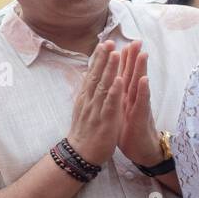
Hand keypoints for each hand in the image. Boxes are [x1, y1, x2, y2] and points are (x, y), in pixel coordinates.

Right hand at [66, 41, 127, 166]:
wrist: (80, 155)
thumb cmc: (85, 133)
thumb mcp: (83, 109)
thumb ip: (87, 93)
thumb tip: (87, 76)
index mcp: (86, 98)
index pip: (92, 75)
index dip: (98, 59)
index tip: (103, 44)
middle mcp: (89, 101)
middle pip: (96, 76)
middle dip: (103, 59)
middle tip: (109, 41)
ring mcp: (96, 110)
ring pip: (103, 86)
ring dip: (109, 69)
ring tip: (115, 54)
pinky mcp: (104, 121)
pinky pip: (110, 104)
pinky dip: (114, 91)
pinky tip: (118, 80)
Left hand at [117, 47, 160, 166]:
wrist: (141, 150)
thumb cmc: (129, 130)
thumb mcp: (119, 110)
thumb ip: (117, 97)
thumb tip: (110, 86)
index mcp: (125, 96)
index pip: (123, 74)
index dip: (121, 60)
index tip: (119, 43)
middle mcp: (133, 98)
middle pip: (133, 74)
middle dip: (133, 58)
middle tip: (136, 40)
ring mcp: (139, 106)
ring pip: (140, 85)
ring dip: (141, 69)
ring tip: (142, 53)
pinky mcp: (142, 117)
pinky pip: (143, 102)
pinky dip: (143, 91)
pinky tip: (145, 80)